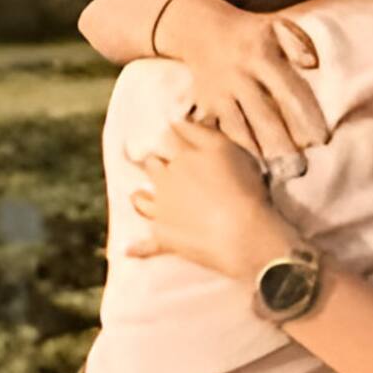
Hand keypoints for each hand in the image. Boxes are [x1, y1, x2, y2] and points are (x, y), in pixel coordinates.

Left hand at [128, 120, 302, 280]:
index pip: (173, 136)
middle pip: (153, 163)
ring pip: (141, 197)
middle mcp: (169, 179)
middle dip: (156, 161)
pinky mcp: (163, 236)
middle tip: (159, 162)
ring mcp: (163, 208)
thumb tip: (181, 123)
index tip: (173, 129)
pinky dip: (138, 248)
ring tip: (141, 195)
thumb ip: (205, 134)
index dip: (173, 131)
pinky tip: (129, 249)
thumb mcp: (230, 151)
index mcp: (186, 155)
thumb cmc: (244, 188)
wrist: (242, 232)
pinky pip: (146, 244)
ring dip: (141, 195)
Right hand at [157, 0, 328, 162]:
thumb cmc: (250, 32)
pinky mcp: (205, 106)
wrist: (199, 30)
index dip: (305, 114)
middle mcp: (238, 77)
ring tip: (275, 176)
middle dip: (282, 144)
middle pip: (263, 116)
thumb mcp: (276, 25)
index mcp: (261, 56)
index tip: (322, 140)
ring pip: (239, 129)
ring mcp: (219, 94)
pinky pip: (218, 132)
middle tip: (300, 169)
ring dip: (257, 153)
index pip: (287, 89)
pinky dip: (231, 151)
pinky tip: (245, 171)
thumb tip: (313, 65)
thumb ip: (298, 43)